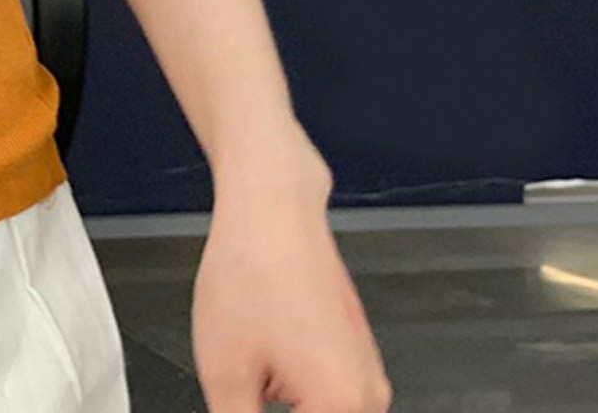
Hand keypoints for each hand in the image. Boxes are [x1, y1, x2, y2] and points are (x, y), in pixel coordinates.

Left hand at [191, 180, 391, 411]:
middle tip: (243, 401)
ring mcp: (367, 377)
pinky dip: (301, 407)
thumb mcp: (227, 375)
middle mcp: (371, 399)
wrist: (272, 206)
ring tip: (248, 393)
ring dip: (287, 410)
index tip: (242, 412)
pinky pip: (331, 405)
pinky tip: (263, 390)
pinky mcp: (355, 358)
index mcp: (346, 409)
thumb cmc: (251, 271)